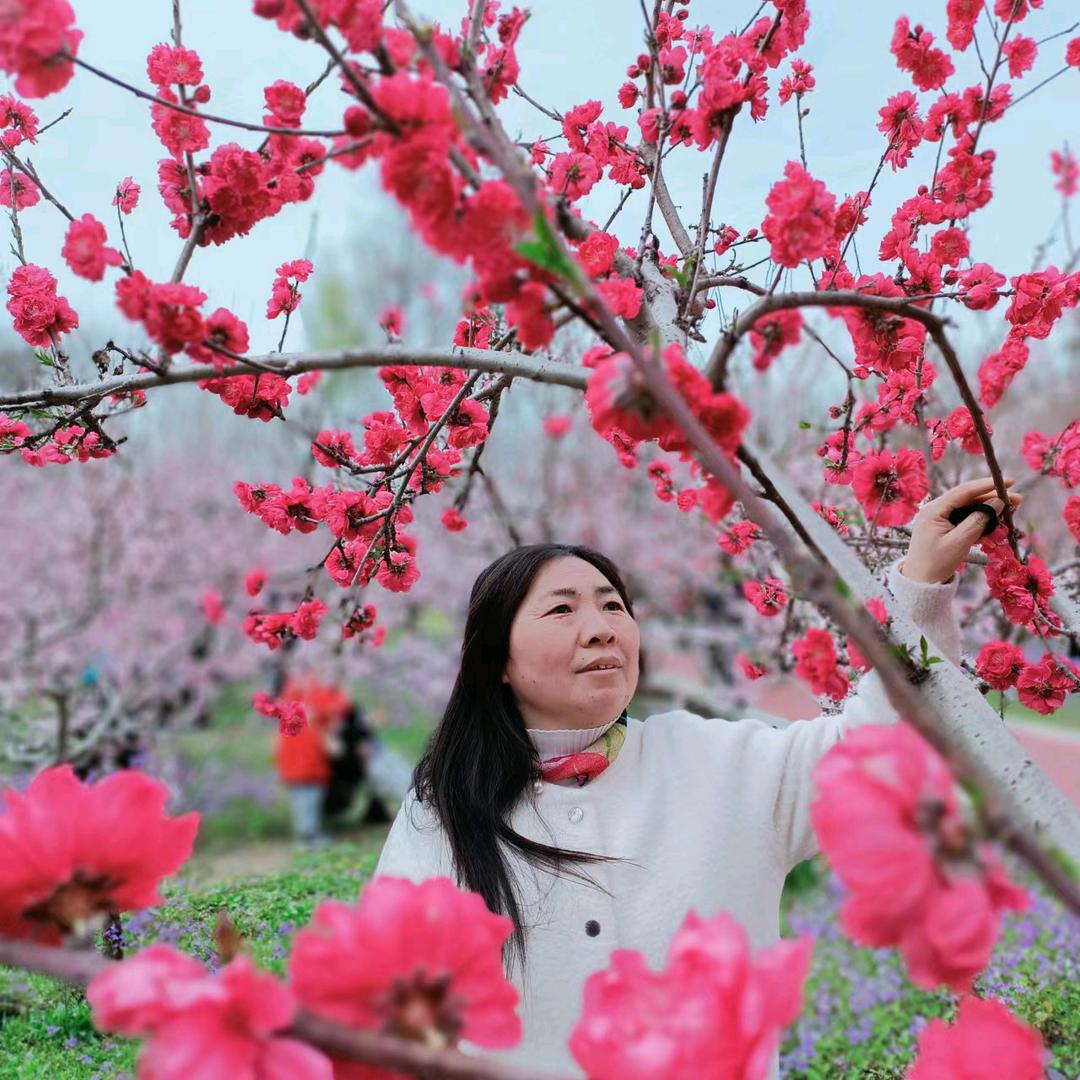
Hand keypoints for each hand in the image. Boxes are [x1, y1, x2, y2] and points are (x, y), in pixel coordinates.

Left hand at [900, 476, 1022, 583]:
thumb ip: (979, 520)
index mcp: (933, 510)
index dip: (987, 485)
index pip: (963, 491)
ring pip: (969, 509)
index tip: (1010, 482)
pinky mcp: (945, 528)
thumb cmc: (936, 563)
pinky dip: (982, 521)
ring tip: (1011, 511)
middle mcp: (936, 510)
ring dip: (989, 510)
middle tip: (1018, 500)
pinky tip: (998, 523)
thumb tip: (997, 502)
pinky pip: (966, 519)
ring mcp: (940, 519)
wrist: (920, 582)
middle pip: (968, 499)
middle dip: (993, 498)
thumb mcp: (960, 542)